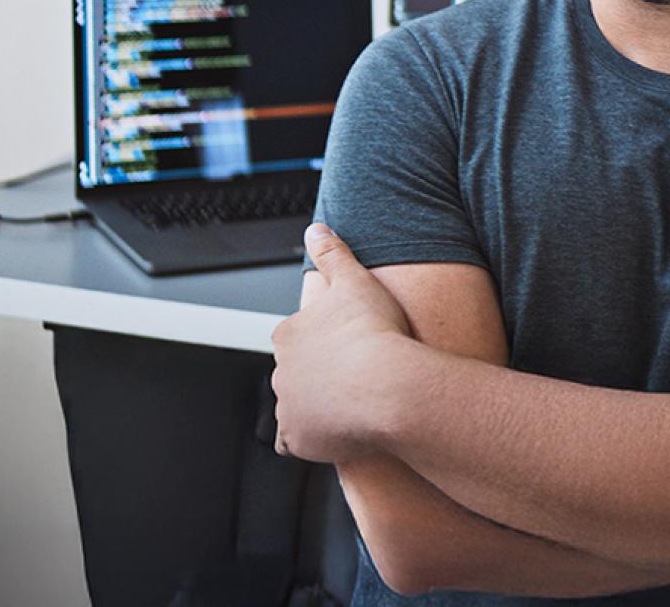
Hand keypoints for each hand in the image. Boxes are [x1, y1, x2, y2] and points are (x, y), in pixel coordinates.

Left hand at [271, 223, 414, 462]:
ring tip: (350, 405)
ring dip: (314, 406)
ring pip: (294, 406)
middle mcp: (281, 371)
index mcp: (289, 334)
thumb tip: (315, 229)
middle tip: (353, 376)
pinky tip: (334, 433)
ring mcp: (288, 407)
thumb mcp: (354, 279)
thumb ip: (332, 253)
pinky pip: (296, 441)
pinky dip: (311, 438)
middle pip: (295, 374)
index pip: (295, 338)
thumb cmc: (375, 332)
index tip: (347, 347)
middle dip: (318, 376)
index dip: (323, 343)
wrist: (389, 385)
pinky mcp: (299, 438)